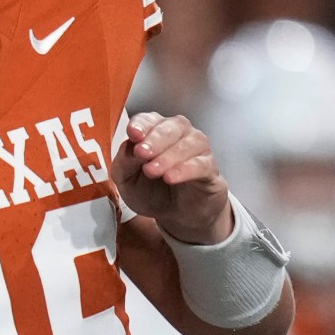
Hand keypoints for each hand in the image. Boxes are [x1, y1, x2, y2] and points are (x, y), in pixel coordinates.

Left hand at [113, 111, 231, 244]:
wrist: (175, 215)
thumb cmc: (151, 192)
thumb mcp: (127, 181)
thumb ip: (124, 162)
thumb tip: (130, 148)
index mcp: (153, 131)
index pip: (148, 119)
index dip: (141, 124)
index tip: (133, 134)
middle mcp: (178, 134)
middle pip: (170, 127)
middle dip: (154, 139)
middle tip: (142, 153)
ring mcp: (196, 149)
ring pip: (188, 142)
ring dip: (168, 156)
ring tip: (152, 171)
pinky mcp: (209, 168)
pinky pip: (201, 164)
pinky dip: (185, 169)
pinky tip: (171, 177)